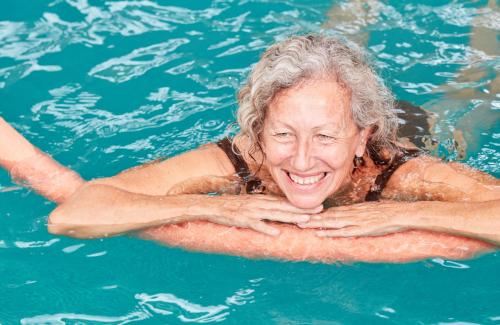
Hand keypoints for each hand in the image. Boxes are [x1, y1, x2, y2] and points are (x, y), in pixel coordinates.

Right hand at [179, 194, 321, 235]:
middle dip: (303, 209)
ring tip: (305, 220)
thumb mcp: (251, 205)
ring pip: (275, 214)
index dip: (301, 205)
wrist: (212, 206)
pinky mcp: (243, 220)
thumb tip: (278, 215)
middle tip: (320, 211)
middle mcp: (260, 204)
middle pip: (285, 207)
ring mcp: (252, 211)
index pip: (285, 203)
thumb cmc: (232, 207)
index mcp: (263, 200)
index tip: (317, 207)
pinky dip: (267, 228)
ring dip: (290, 217)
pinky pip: (257, 225)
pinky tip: (277, 233)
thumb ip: (264, 208)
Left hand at [298, 201, 413, 236]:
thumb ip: (359, 213)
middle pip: (327, 215)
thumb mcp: (370, 210)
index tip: (304, 213)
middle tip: (295, 218)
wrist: (401, 213)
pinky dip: (331, 233)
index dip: (317, 212)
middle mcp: (351, 213)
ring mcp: (355, 221)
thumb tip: (350, 215)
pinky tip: (320, 234)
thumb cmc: (388, 212)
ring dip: (316, 224)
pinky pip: (343, 232)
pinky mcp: (361, 229)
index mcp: (353, 209)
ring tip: (302, 225)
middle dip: (311, 217)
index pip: (331, 210)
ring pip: (331, 222)